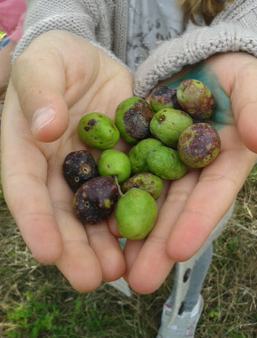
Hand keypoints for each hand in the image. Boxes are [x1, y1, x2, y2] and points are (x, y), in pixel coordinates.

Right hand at [0, 30, 133, 290]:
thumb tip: (44, 128)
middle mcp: (58, 168)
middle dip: (75, 248)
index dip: (35, 222)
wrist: (88, 57)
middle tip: (89, 280)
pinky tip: (150, 238)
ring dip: (107, 243)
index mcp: (28, 148)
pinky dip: (138, 213)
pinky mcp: (124, 160)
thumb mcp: (42, 65)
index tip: (48, 253)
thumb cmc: (53, 56)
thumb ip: (40, 93)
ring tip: (121, 272)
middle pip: (63, 213)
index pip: (25, 189)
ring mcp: (93, 168)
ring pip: (97, 211)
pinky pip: (131, 188)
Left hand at [121, 52, 256, 292]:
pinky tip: (96, 223)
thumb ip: (256, 108)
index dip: (199, 220)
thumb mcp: (252, 82)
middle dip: (160, 245)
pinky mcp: (142, 148)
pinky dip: (115, 197)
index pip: (215, 193)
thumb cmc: (237, 68)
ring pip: (150, 200)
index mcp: (227, 159)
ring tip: (114, 268)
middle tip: (139, 281)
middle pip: (179, 209)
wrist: (204, 58)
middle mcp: (195, 169)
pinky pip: (127, 174)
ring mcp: (168, 160)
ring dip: (134, 234)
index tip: (180, 250)